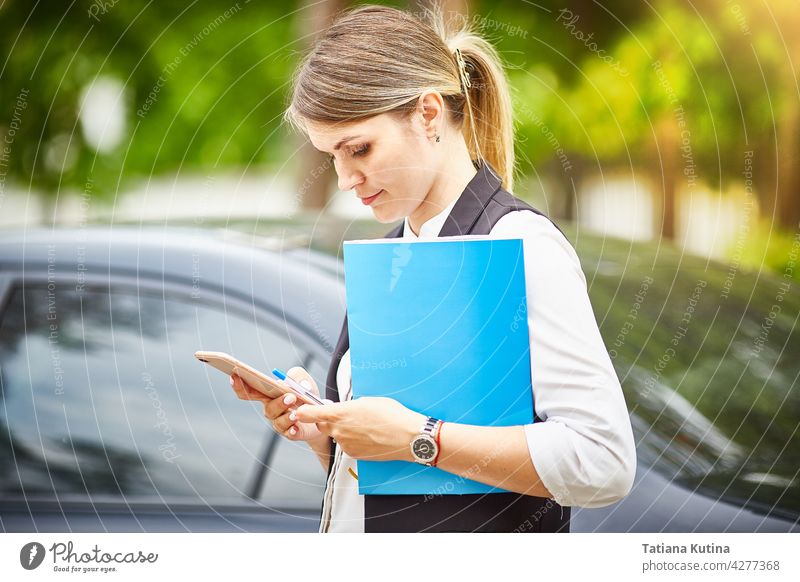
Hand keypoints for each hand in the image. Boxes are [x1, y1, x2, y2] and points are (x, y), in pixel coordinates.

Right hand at [230, 367, 331, 442]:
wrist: (319, 415)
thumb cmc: (305, 396)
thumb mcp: (303, 381)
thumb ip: (298, 377)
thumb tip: (301, 386)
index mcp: (268, 393)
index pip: (250, 390)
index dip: (239, 384)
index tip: (235, 375)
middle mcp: (271, 408)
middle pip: (267, 407)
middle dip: (277, 402)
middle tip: (290, 397)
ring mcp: (279, 422)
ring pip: (278, 420)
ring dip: (287, 415)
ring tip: (296, 412)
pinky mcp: (290, 433)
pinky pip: (288, 433)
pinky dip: (292, 430)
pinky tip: (296, 427)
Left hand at [294, 396, 425, 461]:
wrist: (407, 437)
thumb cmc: (391, 415)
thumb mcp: (368, 401)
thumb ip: (350, 405)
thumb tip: (345, 409)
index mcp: (340, 413)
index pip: (309, 414)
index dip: (303, 411)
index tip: (300, 409)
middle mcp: (338, 430)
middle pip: (322, 425)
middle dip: (328, 419)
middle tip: (344, 415)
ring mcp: (345, 444)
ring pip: (337, 435)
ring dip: (344, 430)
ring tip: (365, 426)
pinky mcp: (354, 455)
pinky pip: (347, 445)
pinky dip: (353, 440)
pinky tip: (369, 436)